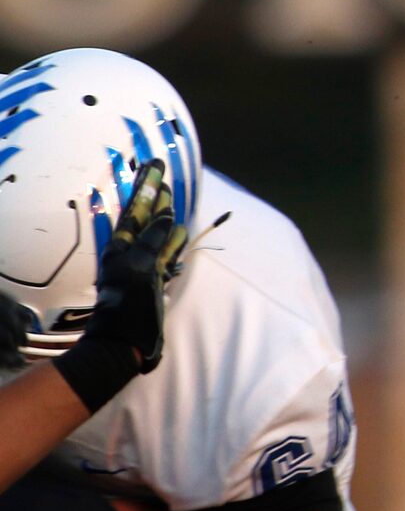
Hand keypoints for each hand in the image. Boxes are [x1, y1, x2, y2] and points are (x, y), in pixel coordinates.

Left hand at [57, 162, 191, 408]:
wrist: (122, 344)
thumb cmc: (128, 308)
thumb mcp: (141, 271)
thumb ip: (153, 242)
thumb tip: (167, 219)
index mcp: (123, 248)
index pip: (137, 210)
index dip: (147, 188)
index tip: (156, 166)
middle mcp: (130, 253)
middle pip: (144, 215)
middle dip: (153, 193)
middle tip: (160, 169)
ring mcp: (140, 265)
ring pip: (153, 230)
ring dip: (161, 210)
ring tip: (167, 191)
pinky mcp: (151, 279)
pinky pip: (162, 250)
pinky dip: (169, 236)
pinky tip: (177, 229)